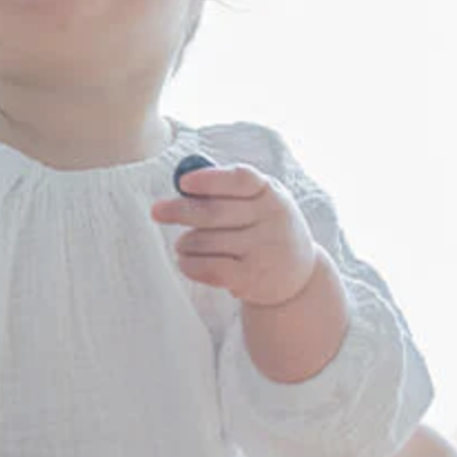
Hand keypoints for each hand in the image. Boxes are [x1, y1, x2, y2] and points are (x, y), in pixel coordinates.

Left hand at [150, 163, 318, 306]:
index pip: (241, 179)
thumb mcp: (261, 202)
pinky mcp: (252, 278)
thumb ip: (229, 189)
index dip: (210, 179)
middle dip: (180, 211)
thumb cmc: (267, 228)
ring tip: (182, 244)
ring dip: (185, 242)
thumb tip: (183, 178)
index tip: (183, 182)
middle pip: (215, 212)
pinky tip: (186, 261)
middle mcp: (271, 220)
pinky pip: (209, 268)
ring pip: (206, 241)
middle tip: (157, 211)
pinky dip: (189, 264)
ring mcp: (263, 251)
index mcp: (272, 193)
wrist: (298, 274)